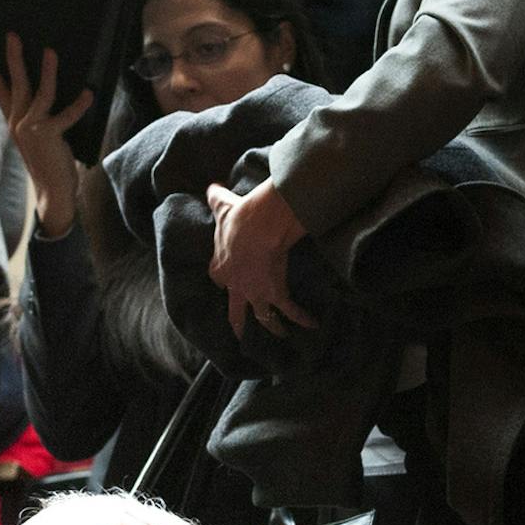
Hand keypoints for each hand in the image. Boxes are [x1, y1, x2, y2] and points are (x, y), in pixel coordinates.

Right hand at [0, 33, 91, 238]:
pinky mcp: (49, 135)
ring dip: (46, 71)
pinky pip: (66, 115)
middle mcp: (18, 123)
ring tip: (50, 52)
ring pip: (39, 93)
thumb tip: (46, 92)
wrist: (52, 192)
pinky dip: (78, 104)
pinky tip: (88, 92)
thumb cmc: (49, 163)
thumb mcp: (38, 137)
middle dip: (13, 59)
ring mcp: (31, 129)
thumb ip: (38, 117)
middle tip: (12, 36)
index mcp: (14, 123)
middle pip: (15, 85)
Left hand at [206, 179, 313, 338]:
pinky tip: (312, 325)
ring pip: (264, 318)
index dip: (222, 278)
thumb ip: (216, 199)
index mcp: (220, 267)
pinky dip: (302, 318)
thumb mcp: (223, 207)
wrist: (259, 226)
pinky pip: (290, 311)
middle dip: (238, 326)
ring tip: (281, 336)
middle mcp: (236, 286)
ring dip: (273, 328)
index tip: (224, 280)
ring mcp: (256, 293)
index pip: (218, 278)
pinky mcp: (276, 293)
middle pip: (235, 313)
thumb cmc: (240, 218)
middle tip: (240, 336)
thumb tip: (212, 188)